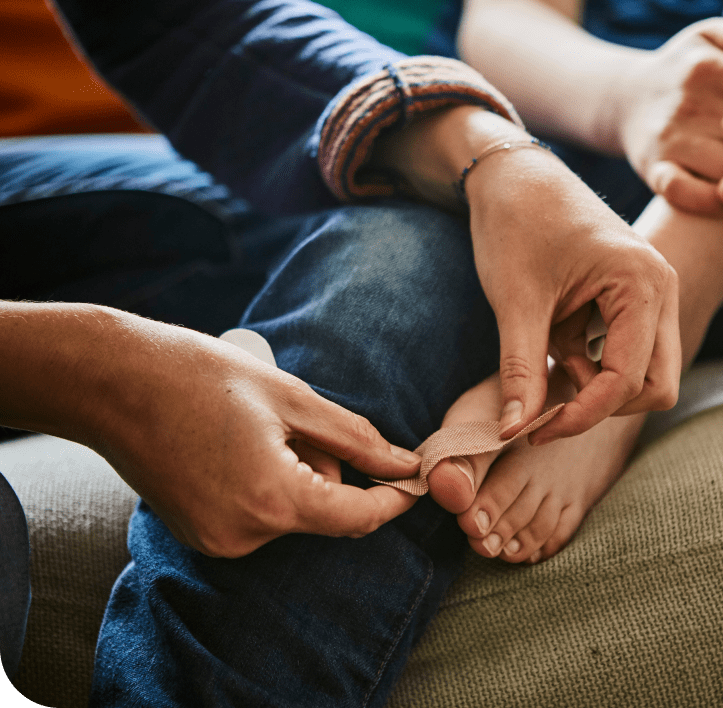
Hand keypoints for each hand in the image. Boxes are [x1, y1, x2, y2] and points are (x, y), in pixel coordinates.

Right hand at [88, 311, 418, 556]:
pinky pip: (259, 517)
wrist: (111, 381)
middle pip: (324, 512)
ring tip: (257, 426)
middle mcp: (244, 534)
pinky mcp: (199, 536)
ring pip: (292, 513)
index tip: (416, 477)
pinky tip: (237, 445)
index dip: (394, 499)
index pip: (358, 518)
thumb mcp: (292, 397)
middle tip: (298, 419)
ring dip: (297, 474)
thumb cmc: (201, 376)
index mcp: (273, 498)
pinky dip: (268, 485)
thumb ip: (355, 439)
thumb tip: (406, 465)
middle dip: (330, 469)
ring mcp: (217, 541)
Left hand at [465, 145, 681, 444]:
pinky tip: (556, 343)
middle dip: (602, 405)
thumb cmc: (515, 224)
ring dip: (598, 383)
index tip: (533, 430)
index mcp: (642, 282)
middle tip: (546, 402)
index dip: (582, 415)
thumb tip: (513, 433)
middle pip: (656, 386)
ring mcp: (655, 293)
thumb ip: (522, 371)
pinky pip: (631, 351)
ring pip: (647, 373)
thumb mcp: (515, 302)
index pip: (628, 380)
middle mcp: (662, 288)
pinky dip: (595, 363)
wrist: (513, 174)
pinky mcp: (638, 297)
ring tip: (548, 357)